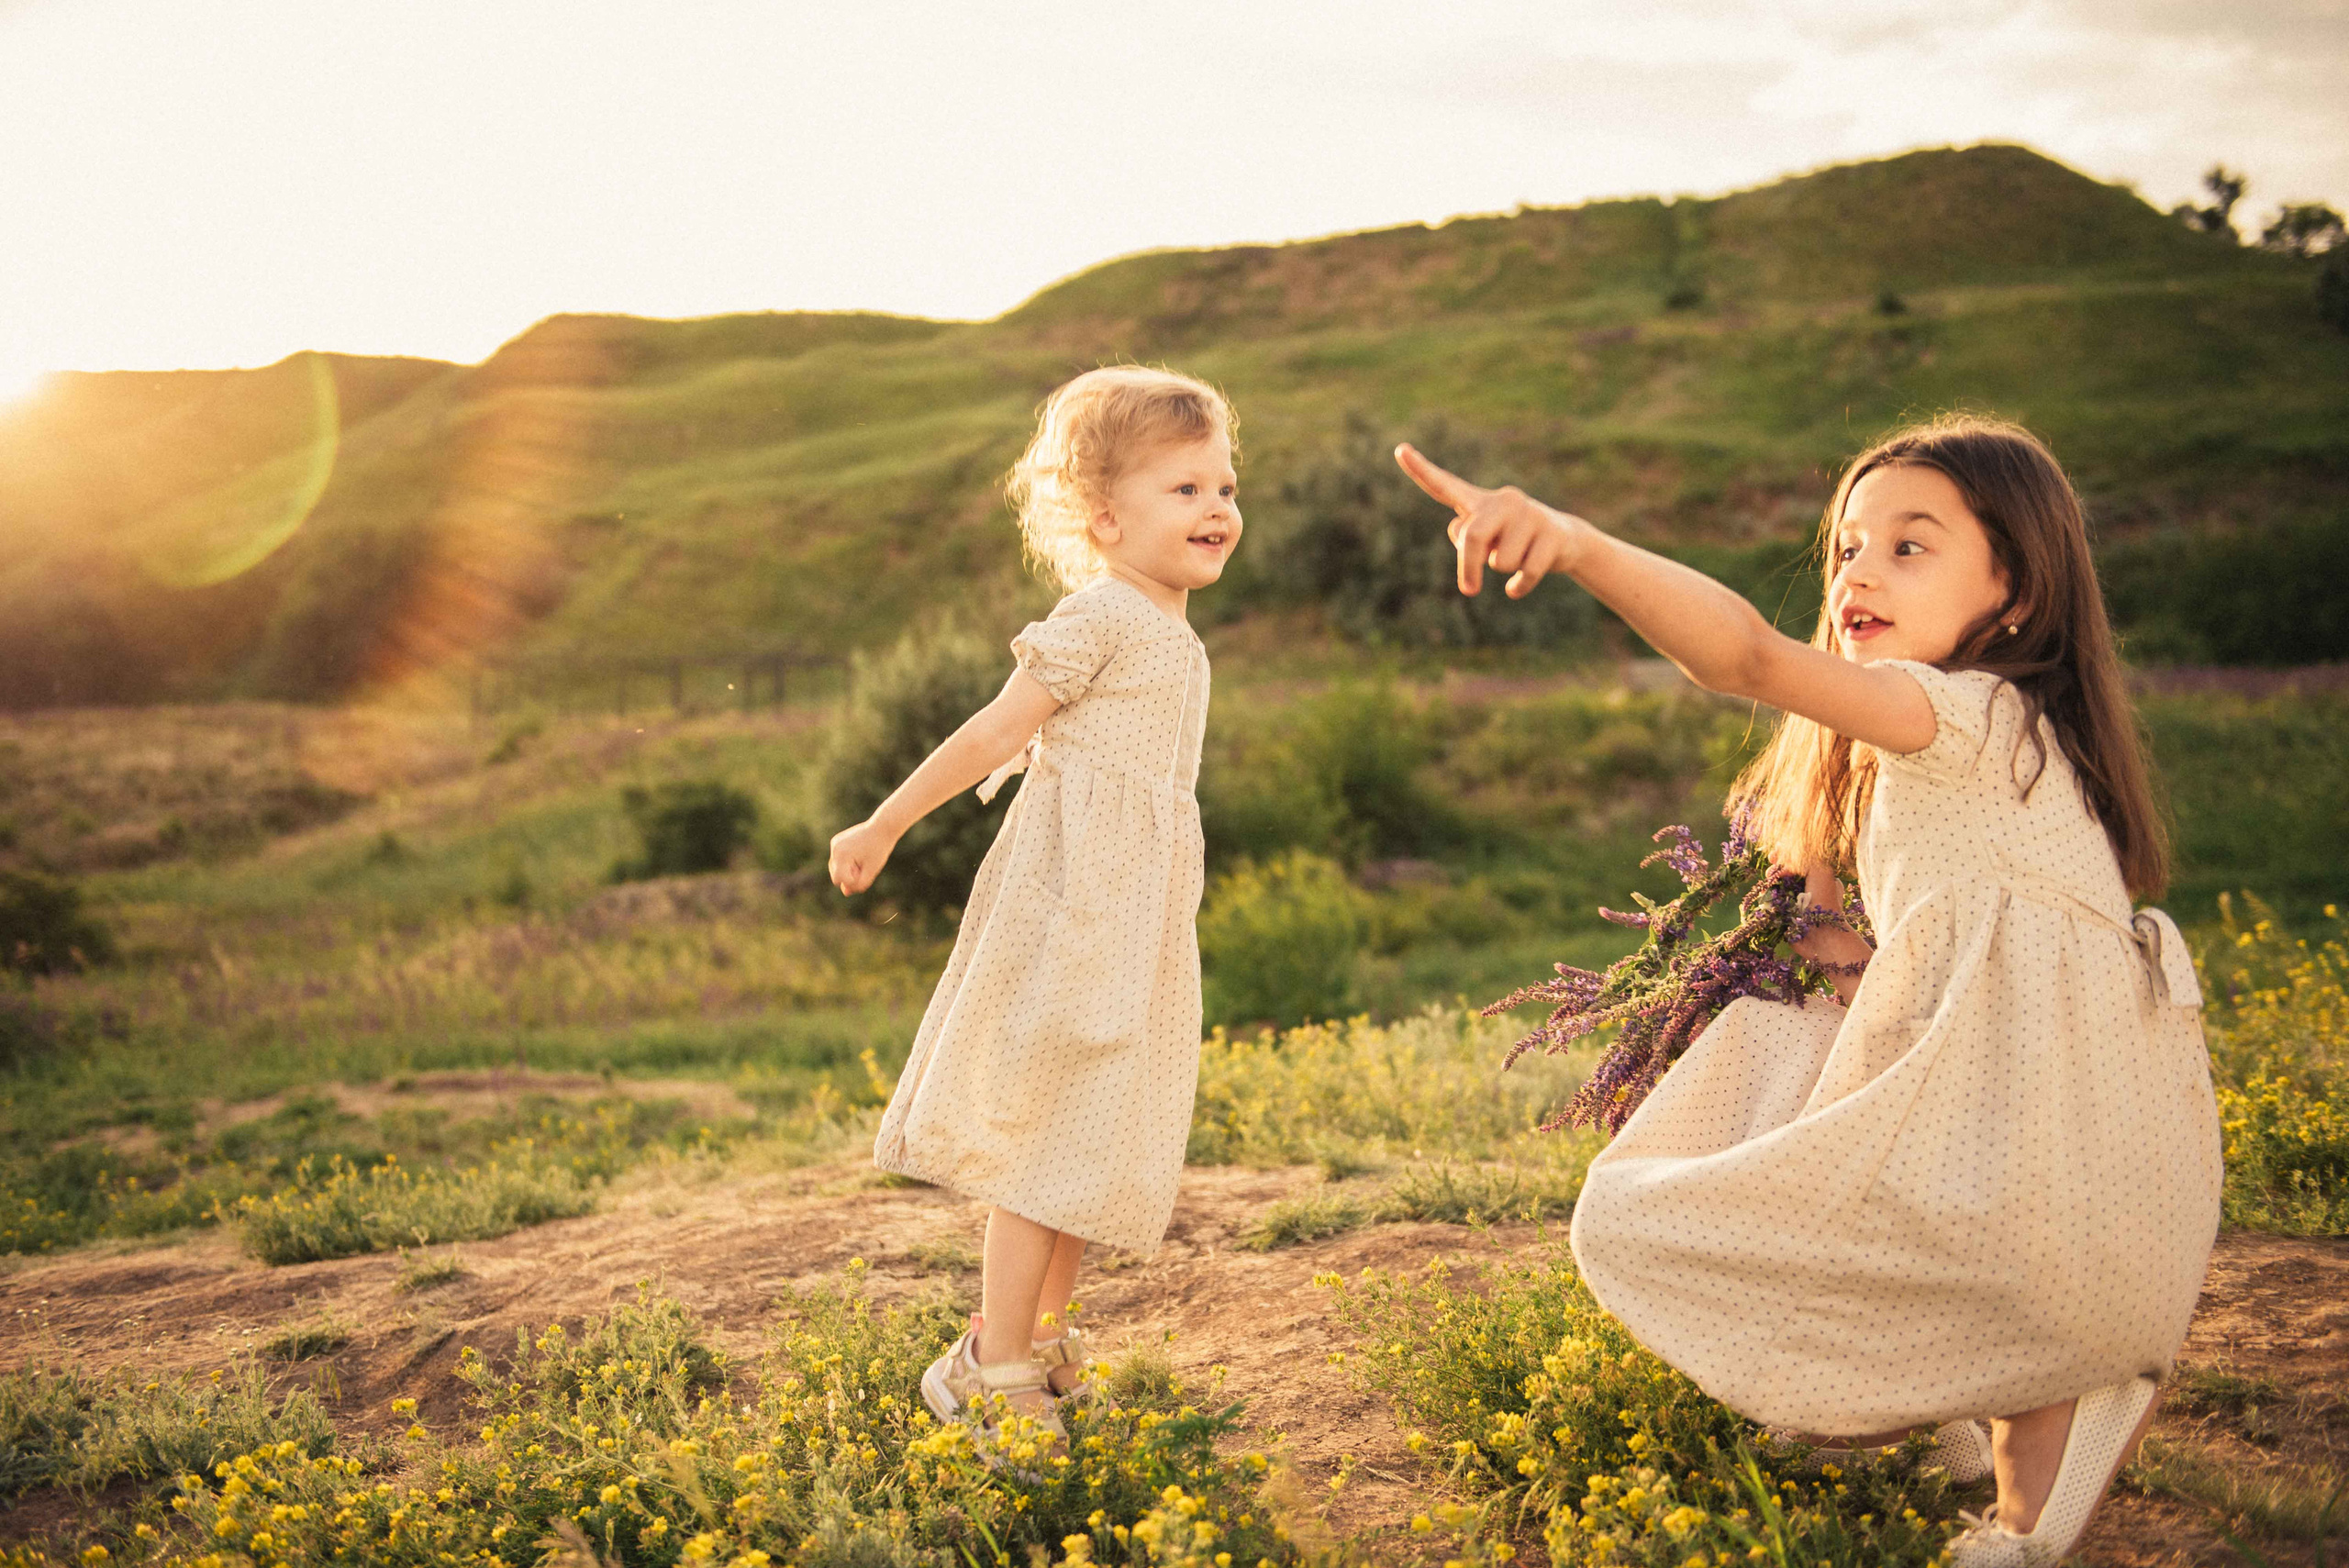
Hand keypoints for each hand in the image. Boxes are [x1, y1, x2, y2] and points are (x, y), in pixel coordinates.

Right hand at [828, 819, 896, 895]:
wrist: (882, 827)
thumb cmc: (879, 849)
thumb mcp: (872, 870)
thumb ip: (859, 884)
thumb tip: (845, 892)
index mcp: (841, 855)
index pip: (840, 880)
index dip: (853, 880)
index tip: (865, 870)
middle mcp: (835, 849)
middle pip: (836, 875)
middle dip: (849, 875)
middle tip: (864, 865)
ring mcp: (834, 844)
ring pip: (836, 868)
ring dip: (848, 869)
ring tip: (862, 859)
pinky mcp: (836, 841)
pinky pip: (838, 859)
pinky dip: (847, 861)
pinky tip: (859, 853)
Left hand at [1394, 442, 1590, 597]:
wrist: (1565, 542)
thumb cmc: (1512, 541)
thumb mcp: (1485, 539)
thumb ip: (1465, 536)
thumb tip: (1461, 532)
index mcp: (1480, 502)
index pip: (1444, 487)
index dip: (1421, 470)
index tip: (1399, 450)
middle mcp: (1504, 500)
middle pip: (1473, 537)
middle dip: (1469, 568)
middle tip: (1469, 589)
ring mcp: (1531, 514)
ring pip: (1501, 561)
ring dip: (1505, 571)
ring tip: (1519, 556)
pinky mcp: (1552, 534)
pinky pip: (1526, 573)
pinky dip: (1519, 587)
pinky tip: (1518, 587)